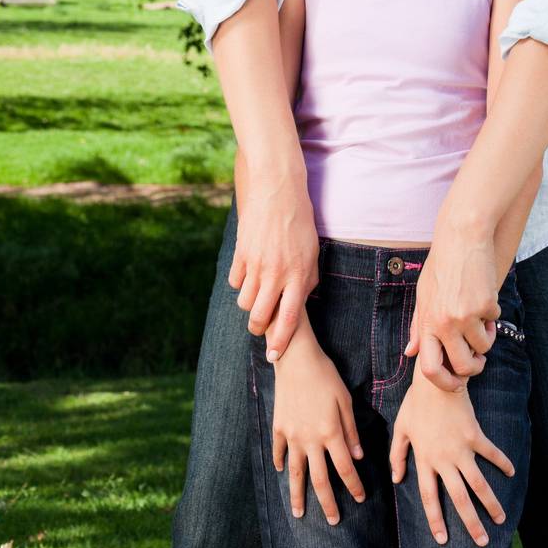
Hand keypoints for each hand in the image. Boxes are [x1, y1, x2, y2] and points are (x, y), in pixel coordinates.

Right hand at [230, 168, 319, 356]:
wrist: (277, 191)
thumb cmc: (299, 221)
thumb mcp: (312, 251)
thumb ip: (307, 279)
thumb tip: (300, 302)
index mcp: (298, 275)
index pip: (289, 319)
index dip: (281, 341)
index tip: (274, 357)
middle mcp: (276, 274)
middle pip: (259, 317)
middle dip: (258, 327)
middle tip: (260, 325)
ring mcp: (256, 265)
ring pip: (244, 302)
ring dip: (250, 303)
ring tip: (257, 293)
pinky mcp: (240, 255)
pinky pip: (235, 282)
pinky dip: (240, 282)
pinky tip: (248, 272)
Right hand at [271, 314, 365, 524]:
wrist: (296, 359)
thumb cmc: (325, 375)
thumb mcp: (345, 399)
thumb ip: (351, 429)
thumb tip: (358, 456)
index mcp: (330, 432)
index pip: (344, 468)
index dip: (354, 485)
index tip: (360, 498)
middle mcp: (311, 439)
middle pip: (320, 479)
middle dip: (328, 503)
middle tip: (333, 520)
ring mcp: (292, 436)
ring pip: (296, 474)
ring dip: (298, 496)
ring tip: (299, 514)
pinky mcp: (279, 428)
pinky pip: (279, 451)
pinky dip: (281, 463)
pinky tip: (283, 472)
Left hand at [390, 363, 514, 545]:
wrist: (436, 380)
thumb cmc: (416, 403)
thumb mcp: (401, 429)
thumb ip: (397, 455)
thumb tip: (397, 479)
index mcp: (425, 460)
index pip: (430, 498)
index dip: (436, 520)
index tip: (443, 540)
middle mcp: (444, 459)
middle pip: (459, 499)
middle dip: (471, 523)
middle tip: (482, 542)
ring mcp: (461, 449)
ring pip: (478, 483)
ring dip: (490, 503)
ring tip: (501, 519)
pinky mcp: (475, 435)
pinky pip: (491, 453)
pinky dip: (502, 463)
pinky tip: (511, 473)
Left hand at [404, 226, 498, 392]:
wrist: (462, 237)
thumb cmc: (441, 264)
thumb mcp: (423, 294)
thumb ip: (418, 326)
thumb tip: (410, 353)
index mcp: (427, 322)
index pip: (429, 369)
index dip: (444, 382)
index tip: (455, 381)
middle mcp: (445, 322)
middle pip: (463, 367)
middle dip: (474, 368)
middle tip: (477, 360)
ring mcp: (466, 315)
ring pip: (483, 348)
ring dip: (486, 339)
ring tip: (481, 321)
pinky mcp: (486, 305)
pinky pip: (495, 323)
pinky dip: (493, 317)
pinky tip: (485, 298)